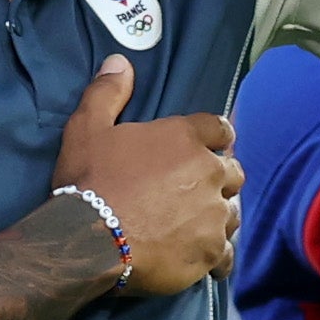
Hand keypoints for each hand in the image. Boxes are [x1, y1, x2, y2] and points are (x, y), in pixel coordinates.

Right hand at [51, 56, 240, 298]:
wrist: (88, 241)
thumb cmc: (89, 181)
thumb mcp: (86, 127)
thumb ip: (106, 92)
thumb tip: (120, 61)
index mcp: (185, 138)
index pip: (220, 129)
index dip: (215, 138)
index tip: (207, 148)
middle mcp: (209, 173)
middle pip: (233, 172)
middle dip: (219, 178)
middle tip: (196, 191)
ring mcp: (214, 215)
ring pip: (232, 213)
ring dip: (220, 215)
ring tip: (199, 224)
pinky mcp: (211, 252)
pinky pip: (227, 254)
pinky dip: (217, 255)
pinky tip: (205, 258)